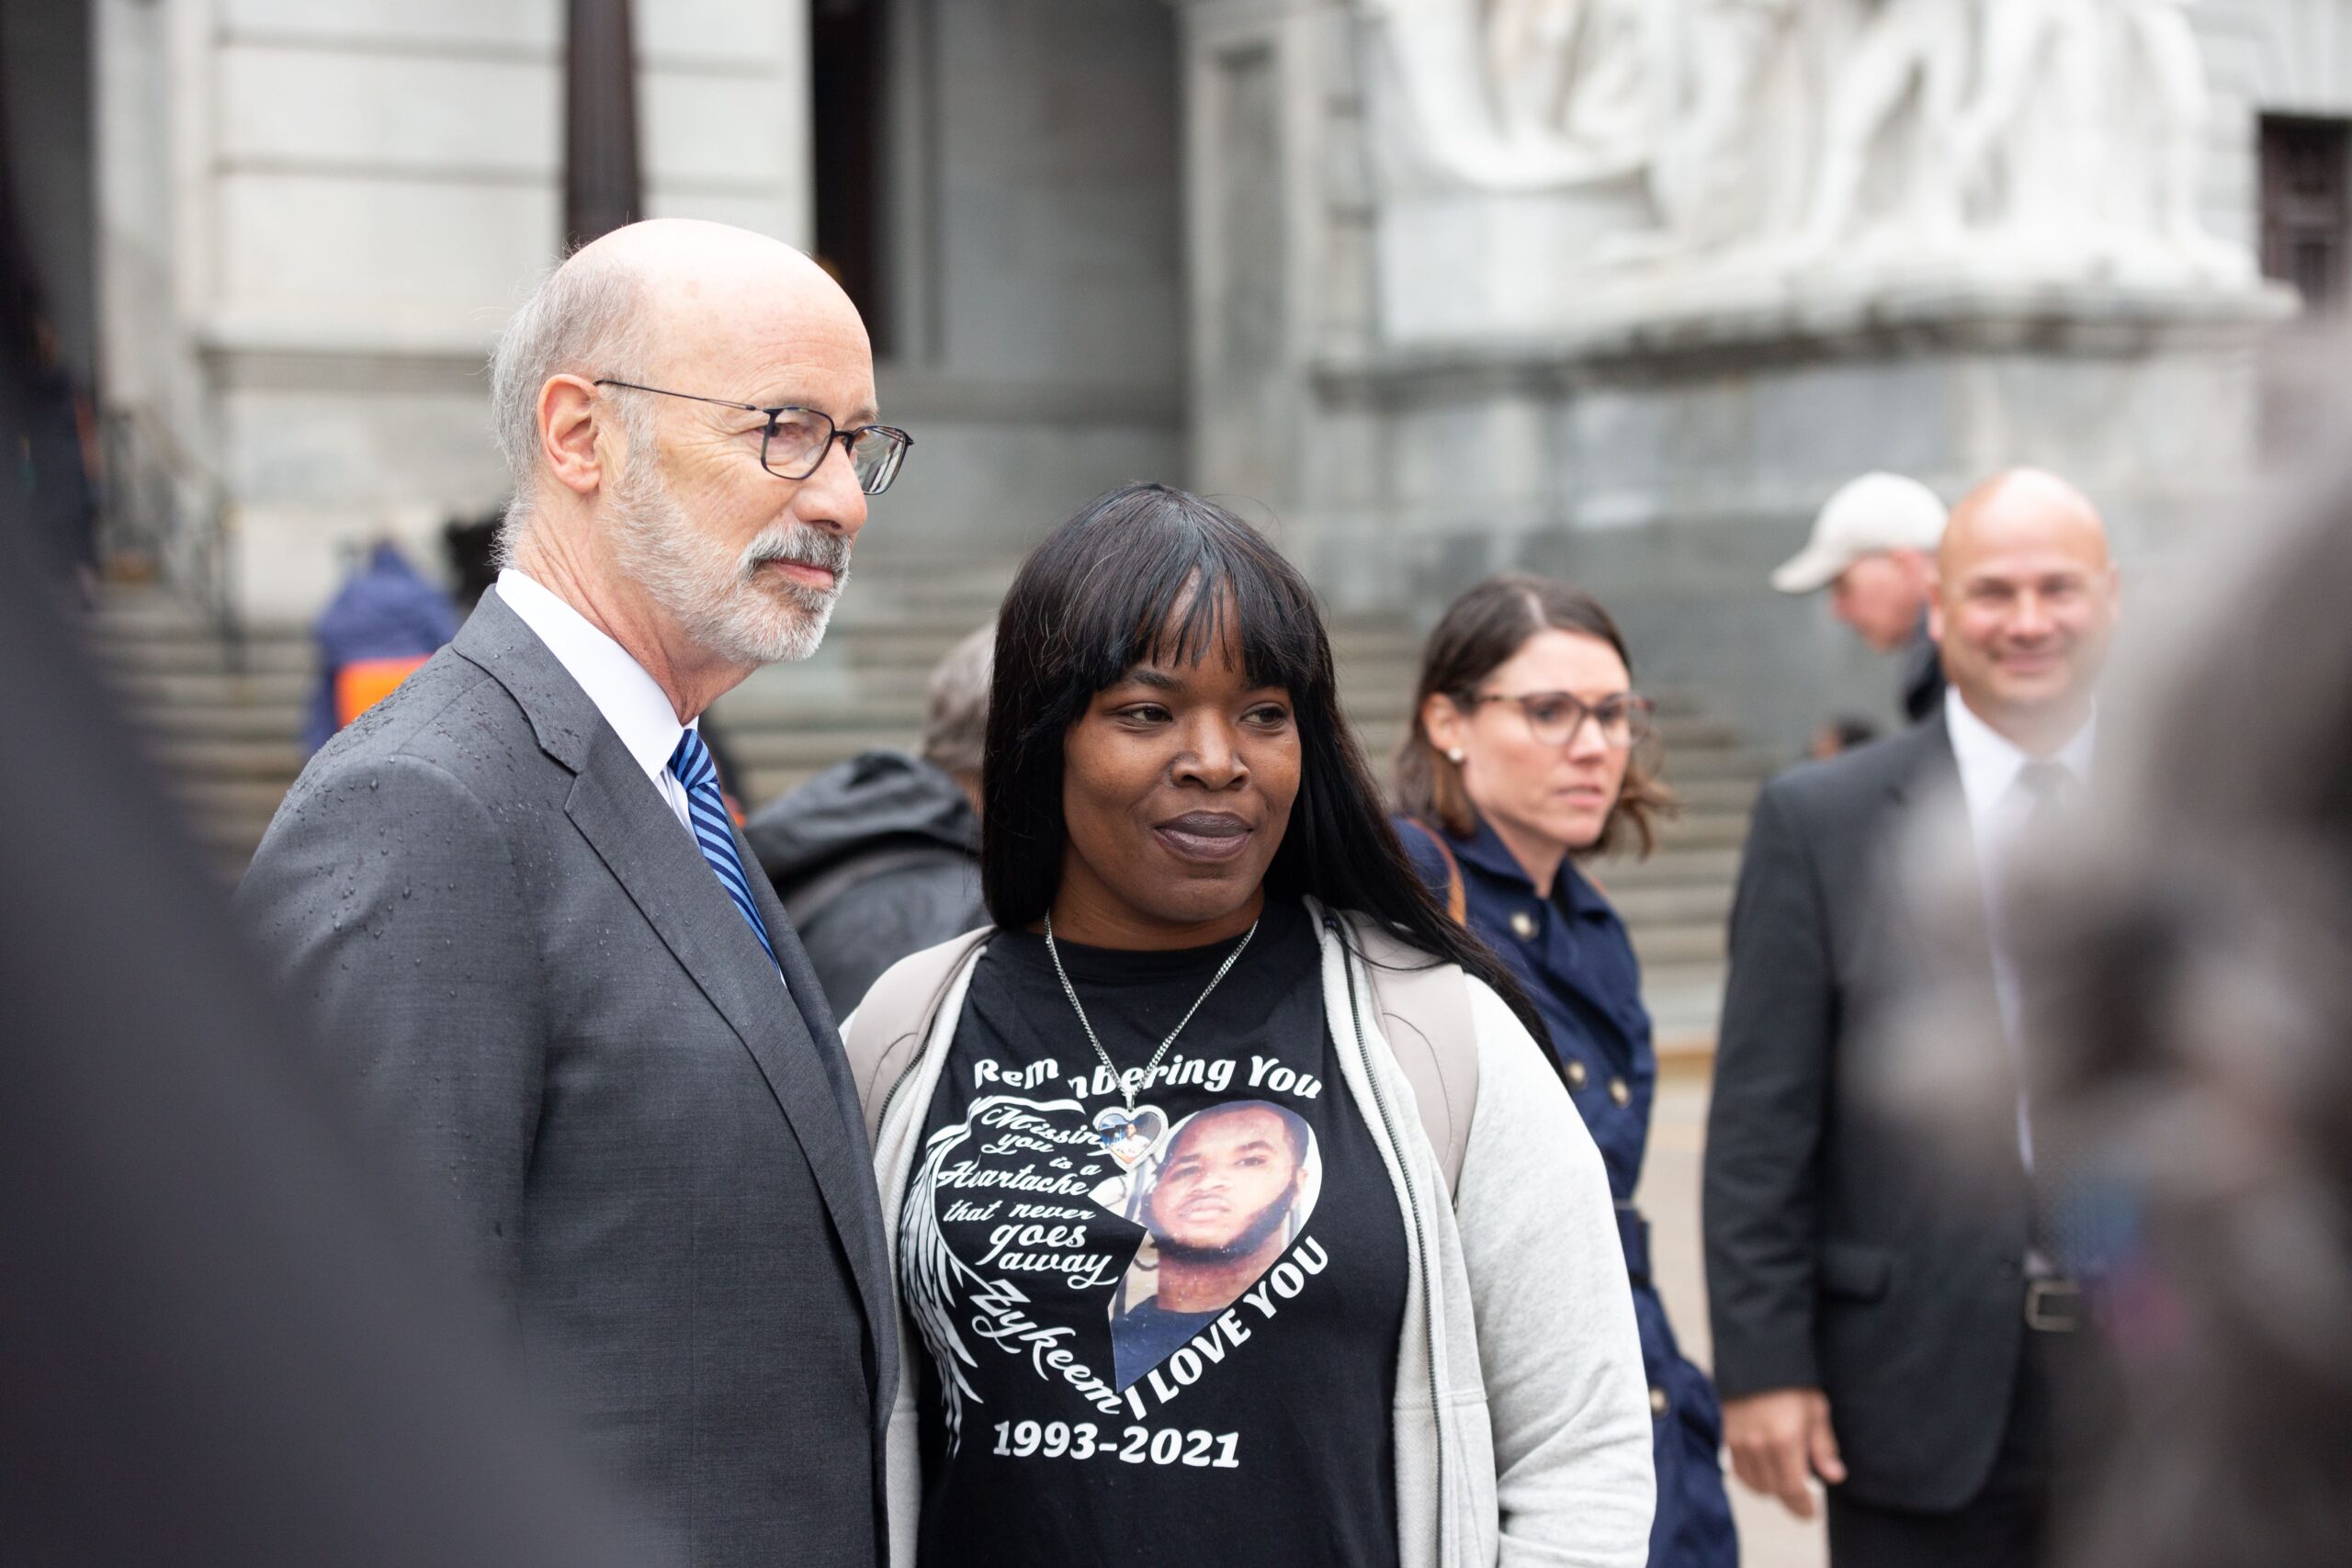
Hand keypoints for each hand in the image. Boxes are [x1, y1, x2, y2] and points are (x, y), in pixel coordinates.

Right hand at [1723, 1387, 1844, 1519]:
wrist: (1755, 1354)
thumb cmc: (1791, 1381)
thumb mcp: (1816, 1409)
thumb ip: (1824, 1447)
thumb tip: (1834, 1476)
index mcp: (1785, 1440)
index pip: (1793, 1490)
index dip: (1802, 1507)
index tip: (1810, 1513)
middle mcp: (1758, 1445)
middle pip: (1772, 1490)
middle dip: (1788, 1497)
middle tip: (1801, 1495)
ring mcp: (1737, 1441)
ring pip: (1753, 1483)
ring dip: (1769, 1487)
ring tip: (1783, 1479)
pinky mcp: (1724, 1434)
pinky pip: (1737, 1469)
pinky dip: (1751, 1476)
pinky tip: (1764, 1468)